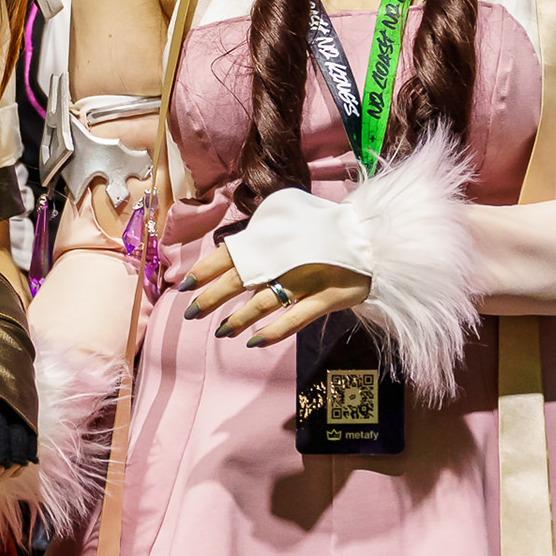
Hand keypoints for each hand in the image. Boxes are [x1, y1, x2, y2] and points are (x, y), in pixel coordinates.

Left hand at [179, 247, 371, 347]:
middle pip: (241, 280)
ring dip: (239, 318)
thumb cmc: (323, 228)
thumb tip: (233, 245)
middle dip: (213, 298)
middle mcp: (286, 260)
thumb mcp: (290, 214)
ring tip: (221, 331)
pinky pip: (296, 320)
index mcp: (274, 239)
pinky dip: (274, 333)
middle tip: (192, 313)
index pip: (232, 254)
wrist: (369, 239)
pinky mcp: (326, 300)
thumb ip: (262, 229)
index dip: (206, 270)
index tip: (186, 285)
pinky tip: (254, 342)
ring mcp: (306, 282)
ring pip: (264, 303)